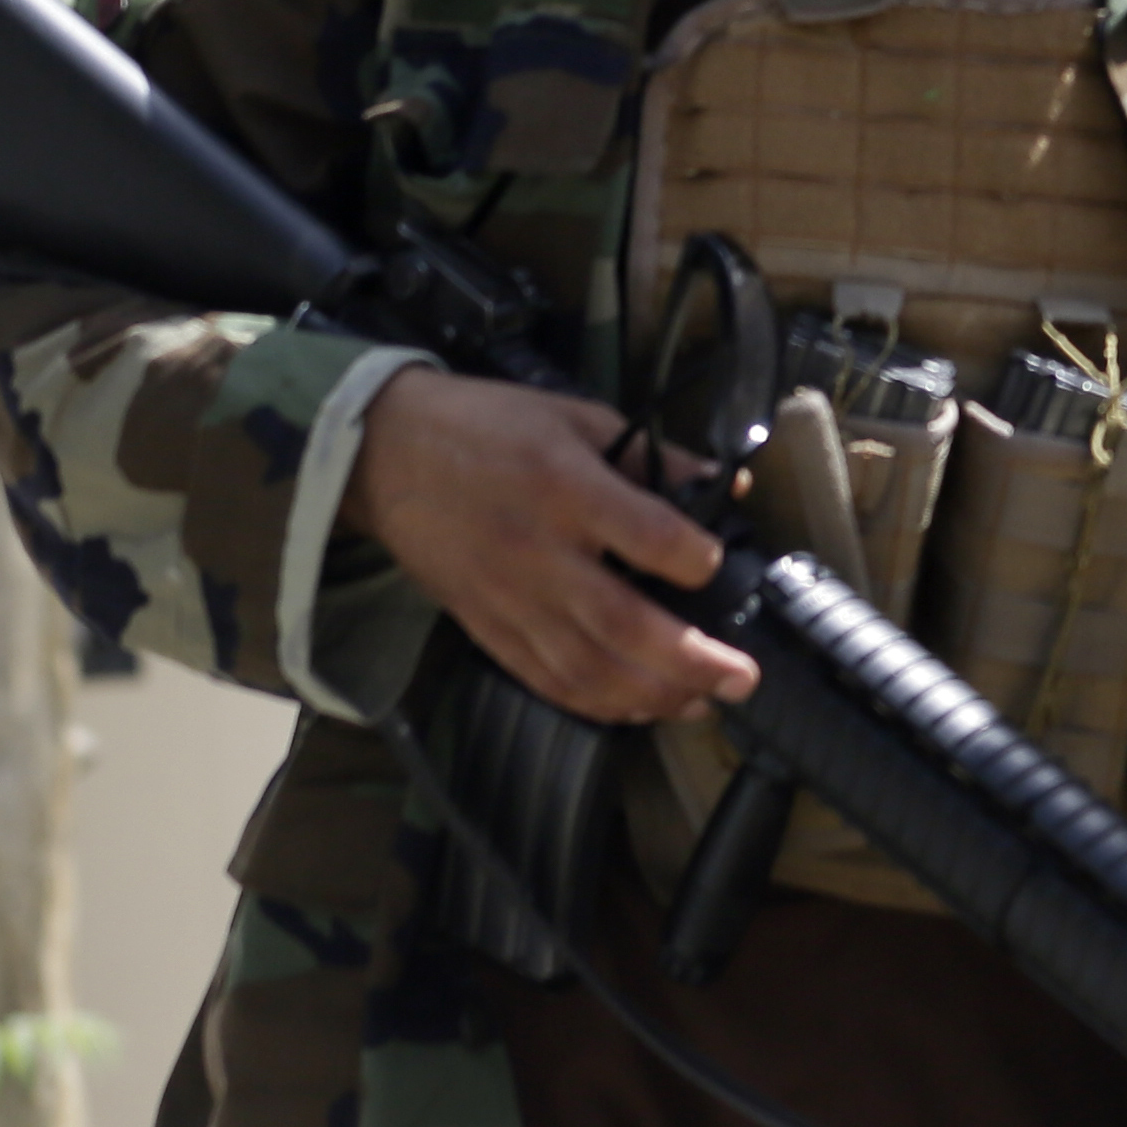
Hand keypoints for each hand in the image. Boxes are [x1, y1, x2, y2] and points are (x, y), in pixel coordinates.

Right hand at [341, 367, 755, 725]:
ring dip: (650, 695)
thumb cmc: (489, 427)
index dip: (695, 559)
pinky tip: (636, 709)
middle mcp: (539, 553)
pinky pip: (543, 678)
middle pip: (621, 622)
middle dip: (689, 659)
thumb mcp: (577, 417)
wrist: (385, 454)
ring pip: (585, 666)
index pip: (647, 537)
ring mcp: (509, 598)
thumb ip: (652, 455)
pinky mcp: (484, 627)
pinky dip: (594, 703)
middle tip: (741, 679)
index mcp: (566, 488)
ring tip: (701, 703)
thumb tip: (721, 482)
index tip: (718, 564)